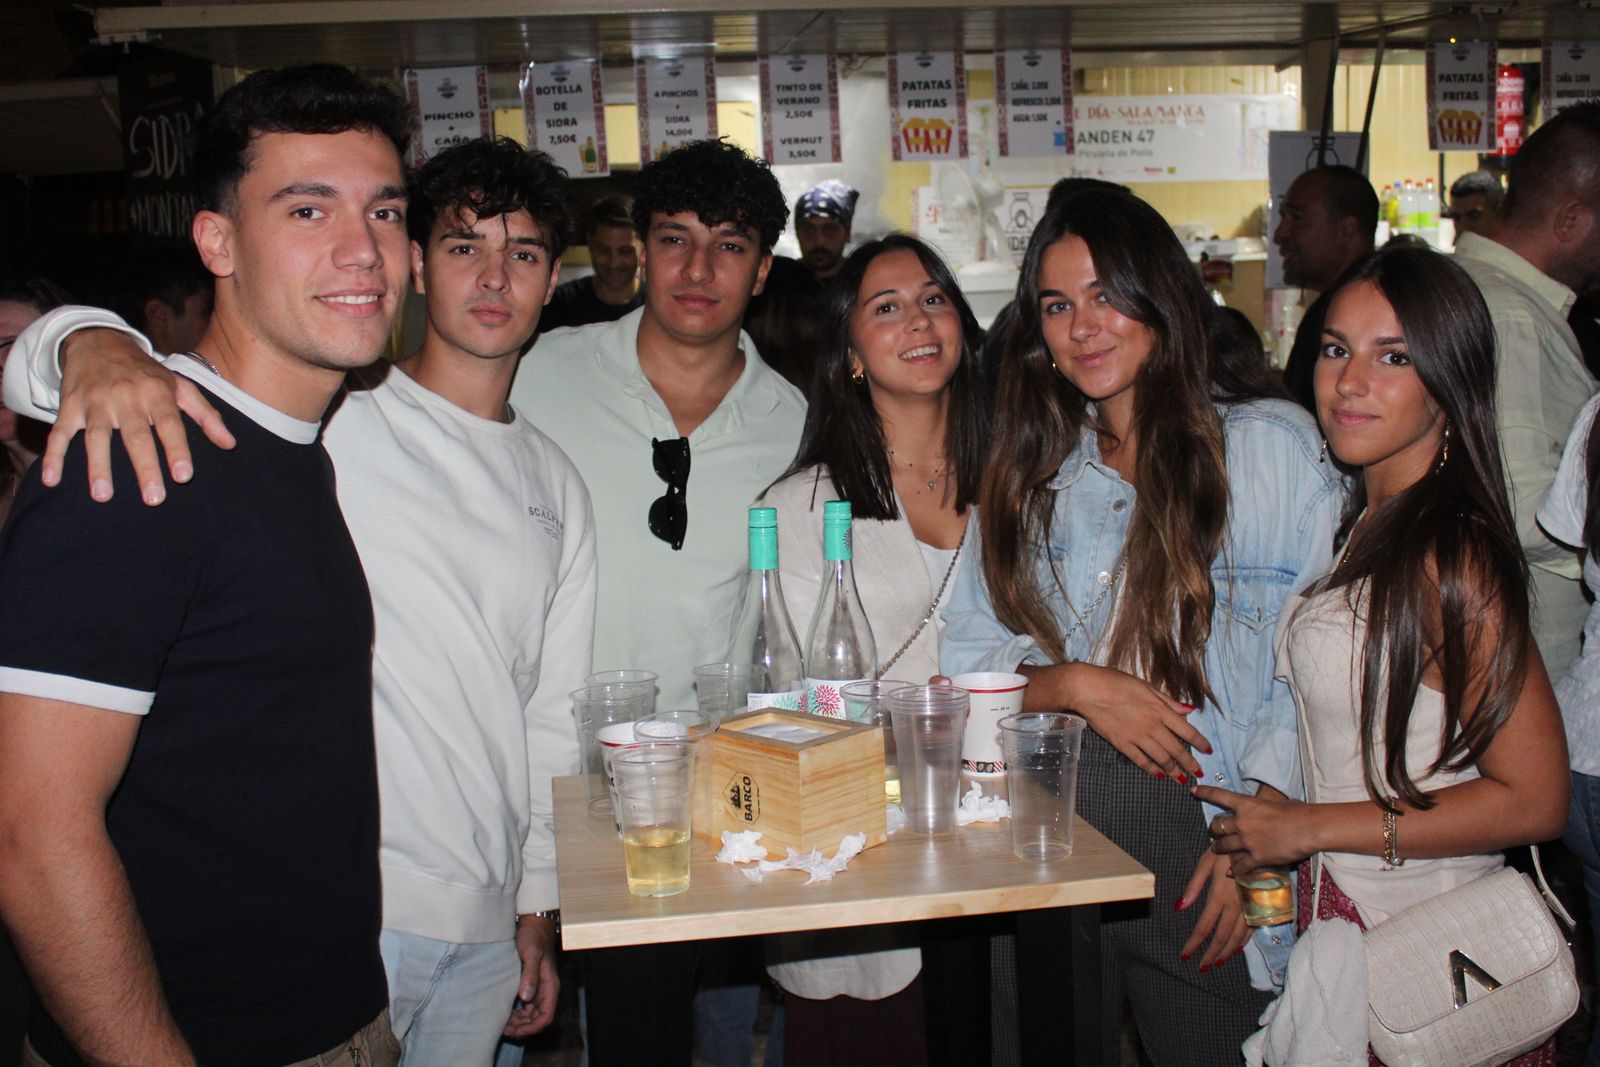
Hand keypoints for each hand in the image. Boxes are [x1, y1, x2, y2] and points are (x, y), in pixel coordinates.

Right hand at [47, 329, 234, 503]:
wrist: (98, 341)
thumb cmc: (146, 372)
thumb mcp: (179, 385)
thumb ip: (205, 415)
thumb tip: (230, 444)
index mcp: (156, 392)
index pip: (170, 423)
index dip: (177, 449)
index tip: (184, 476)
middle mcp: (126, 396)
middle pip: (135, 436)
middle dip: (145, 467)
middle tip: (153, 498)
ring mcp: (95, 402)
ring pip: (96, 437)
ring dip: (98, 467)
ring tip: (103, 496)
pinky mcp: (70, 406)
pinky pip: (60, 432)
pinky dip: (54, 456)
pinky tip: (52, 480)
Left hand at [503, 915, 558, 1037]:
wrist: (532, 924)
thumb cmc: (533, 937)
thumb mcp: (531, 954)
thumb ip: (530, 975)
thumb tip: (526, 997)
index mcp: (550, 986)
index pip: (546, 1017)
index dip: (532, 1028)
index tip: (515, 1031)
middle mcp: (545, 990)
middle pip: (537, 1020)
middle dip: (522, 1028)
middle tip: (503, 1029)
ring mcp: (538, 989)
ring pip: (530, 1016)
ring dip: (518, 1023)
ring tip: (501, 1023)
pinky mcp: (529, 985)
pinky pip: (524, 1007)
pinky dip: (515, 1014)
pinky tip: (504, 1012)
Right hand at [1048, 662, 1211, 779]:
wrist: (1088, 689)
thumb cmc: (1116, 682)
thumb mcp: (1146, 686)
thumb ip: (1168, 701)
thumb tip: (1189, 710)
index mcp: (1160, 709)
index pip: (1187, 730)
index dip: (1200, 742)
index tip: (1208, 750)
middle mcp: (1152, 725)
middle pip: (1176, 749)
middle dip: (1190, 763)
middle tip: (1198, 772)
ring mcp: (1137, 736)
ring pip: (1161, 758)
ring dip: (1174, 770)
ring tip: (1181, 778)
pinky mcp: (1122, 744)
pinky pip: (1141, 761)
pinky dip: (1152, 769)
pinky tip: (1158, 775)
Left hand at [1177, 849, 1250, 970]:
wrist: (1256, 842)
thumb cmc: (1226, 849)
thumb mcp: (1205, 862)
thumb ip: (1193, 886)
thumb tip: (1179, 907)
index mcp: (1219, 895)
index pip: (1204, 927)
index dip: (1194, 943)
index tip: (1185, 955)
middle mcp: (1236, 905)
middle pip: (1221, 937)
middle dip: (1210, 954)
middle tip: (1202, 968)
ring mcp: (1250, 907)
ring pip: (1238, 937)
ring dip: (1226, 952)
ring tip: (1216, 963)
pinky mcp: (1261, 905)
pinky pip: (1252, 929)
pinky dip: (1243, 942)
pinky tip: (1237, 949)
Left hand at [1193, 783, 1311, 872]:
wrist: (1309, 828)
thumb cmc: (1299, 812)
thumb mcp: (1278, 803)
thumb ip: (1267, 807)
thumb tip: (1271, 807)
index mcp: (1247, 804)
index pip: (1219, 795)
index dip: (1204, 792)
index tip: (1194, 791)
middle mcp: (1242, 822)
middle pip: (1217, 826)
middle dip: (1213, 829)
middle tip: (1214, 832)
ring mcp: (1247, 840)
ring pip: (1223, 846)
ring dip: (1218, 848)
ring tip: (1217, 849)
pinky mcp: (1256, 857)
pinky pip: (1239, 865)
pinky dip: (1235, 869)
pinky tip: (1231, 873)